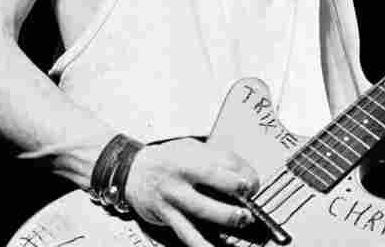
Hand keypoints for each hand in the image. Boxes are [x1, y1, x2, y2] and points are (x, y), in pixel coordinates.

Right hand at [124, 138, 259, 246]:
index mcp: (189, 156)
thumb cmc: (166, 159)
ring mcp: (173, 197)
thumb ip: (215, 157)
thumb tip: (244, 172)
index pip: (223, 161)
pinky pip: (186, 233)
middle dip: (236, 189)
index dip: (243, 171)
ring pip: (202, 209)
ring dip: (226, 215)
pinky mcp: (167, 216)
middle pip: (214, 180)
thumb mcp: (189, 147)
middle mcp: (180, 176)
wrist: (131, 171)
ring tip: (242, 219)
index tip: (253, 182)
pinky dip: (201, 243)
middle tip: (250, 194)